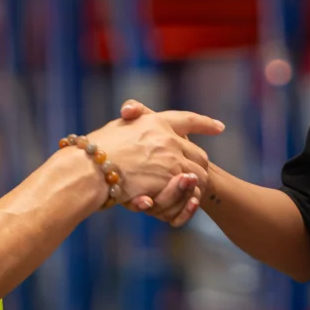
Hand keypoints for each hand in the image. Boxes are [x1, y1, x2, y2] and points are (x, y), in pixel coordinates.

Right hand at [85, 103, 222, 209]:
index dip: (205, 124)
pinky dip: (189, 198)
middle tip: (196, 172)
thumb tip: (131, 109)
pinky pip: (189, 191)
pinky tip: (185, 200)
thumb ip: (132, 118)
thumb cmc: (96, 149)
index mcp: (157, 122)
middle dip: (200, 164)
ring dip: (196, 184)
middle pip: (199, 153)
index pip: (188, 120)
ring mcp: (171, 160)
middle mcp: (169, 138)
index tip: (219, 128)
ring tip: (190, 192)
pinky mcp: (169, 181)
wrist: (90, 169)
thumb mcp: (117, 125)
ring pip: (198, 174)